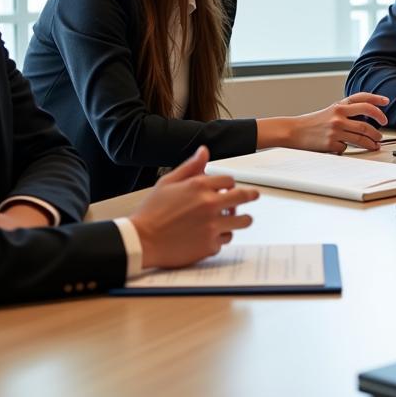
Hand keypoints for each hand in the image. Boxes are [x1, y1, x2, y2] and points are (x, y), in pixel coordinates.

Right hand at [130, 146, 258, 268]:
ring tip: (236, 219)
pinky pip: (226, 239)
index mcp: (199, 186)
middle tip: (254, 195)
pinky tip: (212, 235)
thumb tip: (204, 151)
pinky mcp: (210, 245)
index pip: (229, 180)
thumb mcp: (167, 182)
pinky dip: (221, 237)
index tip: (227, 188)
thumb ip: (190, 167)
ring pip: (242, 221)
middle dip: (250, 195)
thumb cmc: (152, 212)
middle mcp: (210, 204)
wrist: (141, 240)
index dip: (228, 184)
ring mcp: (212, 226)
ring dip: (240, 218)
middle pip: (243, 196)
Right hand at [285, 93, 389, 152]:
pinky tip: (342, 147)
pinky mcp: (331, 143)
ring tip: (375, 145)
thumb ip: (346, 112)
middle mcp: (338, 115)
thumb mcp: (330, 111)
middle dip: (377, 130)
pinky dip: (346, 148)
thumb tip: (366, 120)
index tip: (386, 102)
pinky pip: (346, 147)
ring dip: (371, 143)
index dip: (376, 99)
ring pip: (361, 138)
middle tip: (381, 134)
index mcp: (339, 105)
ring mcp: (335, 130)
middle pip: (366, 123)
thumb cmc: (313, 122)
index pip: (362, 99)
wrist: (294, 131)